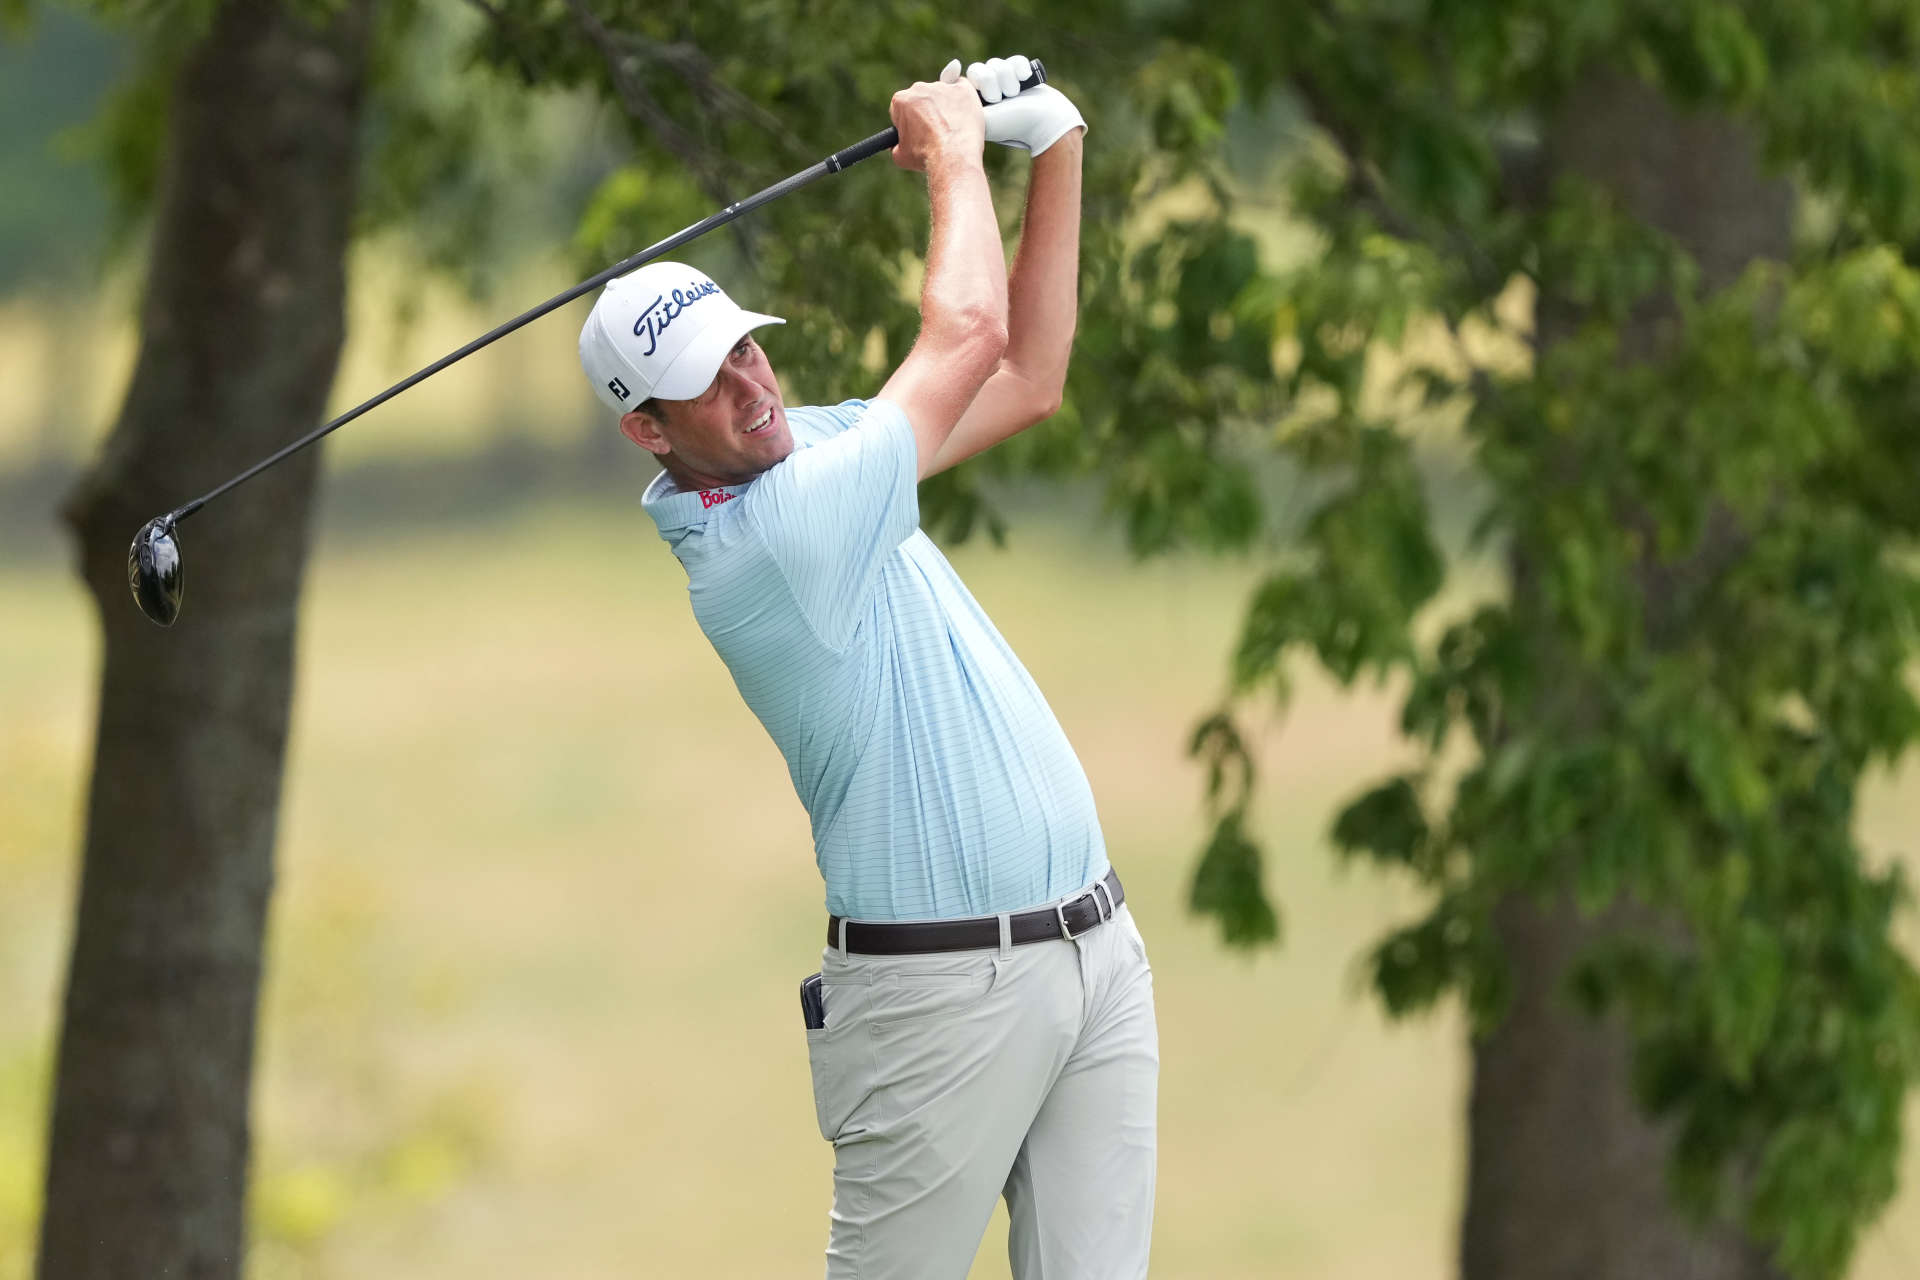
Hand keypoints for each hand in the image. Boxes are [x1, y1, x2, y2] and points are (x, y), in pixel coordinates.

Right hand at [889, 78, 986, 172]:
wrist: (953, 156)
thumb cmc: (926, 156)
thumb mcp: (901, 156)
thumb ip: (896, 146)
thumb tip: (898, 147)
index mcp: (901, 101)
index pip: (901, 107)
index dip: (908, 122)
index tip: (916, 131)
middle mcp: (920, 88)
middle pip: (922, 98)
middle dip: (927, 112)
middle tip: (935, 131)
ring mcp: (943, 87)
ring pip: (942, 94)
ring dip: (945, 107)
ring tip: (951, 129)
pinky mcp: (963, 89)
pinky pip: (962, 88)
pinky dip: (962, 99)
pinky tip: (963, 114)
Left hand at [939, 55, 1086, 154]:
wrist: (1044, 122)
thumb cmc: (1012, 125)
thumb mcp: (980, 116)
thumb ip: (961, 99)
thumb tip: (953, 68)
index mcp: (973, 105)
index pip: (963, 80)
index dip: (977, 82)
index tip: (988, 97)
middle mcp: (987, 93)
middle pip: (978, 69)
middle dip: (991, 83)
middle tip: (1000, 100)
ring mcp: (1004, 84)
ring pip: (996, 64)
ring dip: (1007, 79)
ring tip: (1015, 95)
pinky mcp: (1021, 76)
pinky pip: (1014, 60)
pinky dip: (1020, 68)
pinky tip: (1026, 79)